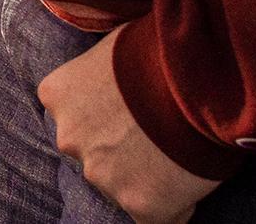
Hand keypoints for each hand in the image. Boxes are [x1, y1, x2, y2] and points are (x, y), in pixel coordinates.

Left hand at [40, 29, 220, 223]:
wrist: (199, 78)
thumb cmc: (162, 51)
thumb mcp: (114, 48)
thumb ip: (100, 74)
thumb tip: (113, 80)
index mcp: (56, 96)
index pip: (74, 118)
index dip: (107, 117)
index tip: (132, 112)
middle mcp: (68, 139)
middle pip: (93, 153)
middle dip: (121, 149)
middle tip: (158, 135)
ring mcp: (101, 175)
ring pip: (122, 185)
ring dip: (145, 176)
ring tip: (178, 154)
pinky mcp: (140, 204)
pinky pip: (155, 215)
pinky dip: (171, 205)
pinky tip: (188, 183)